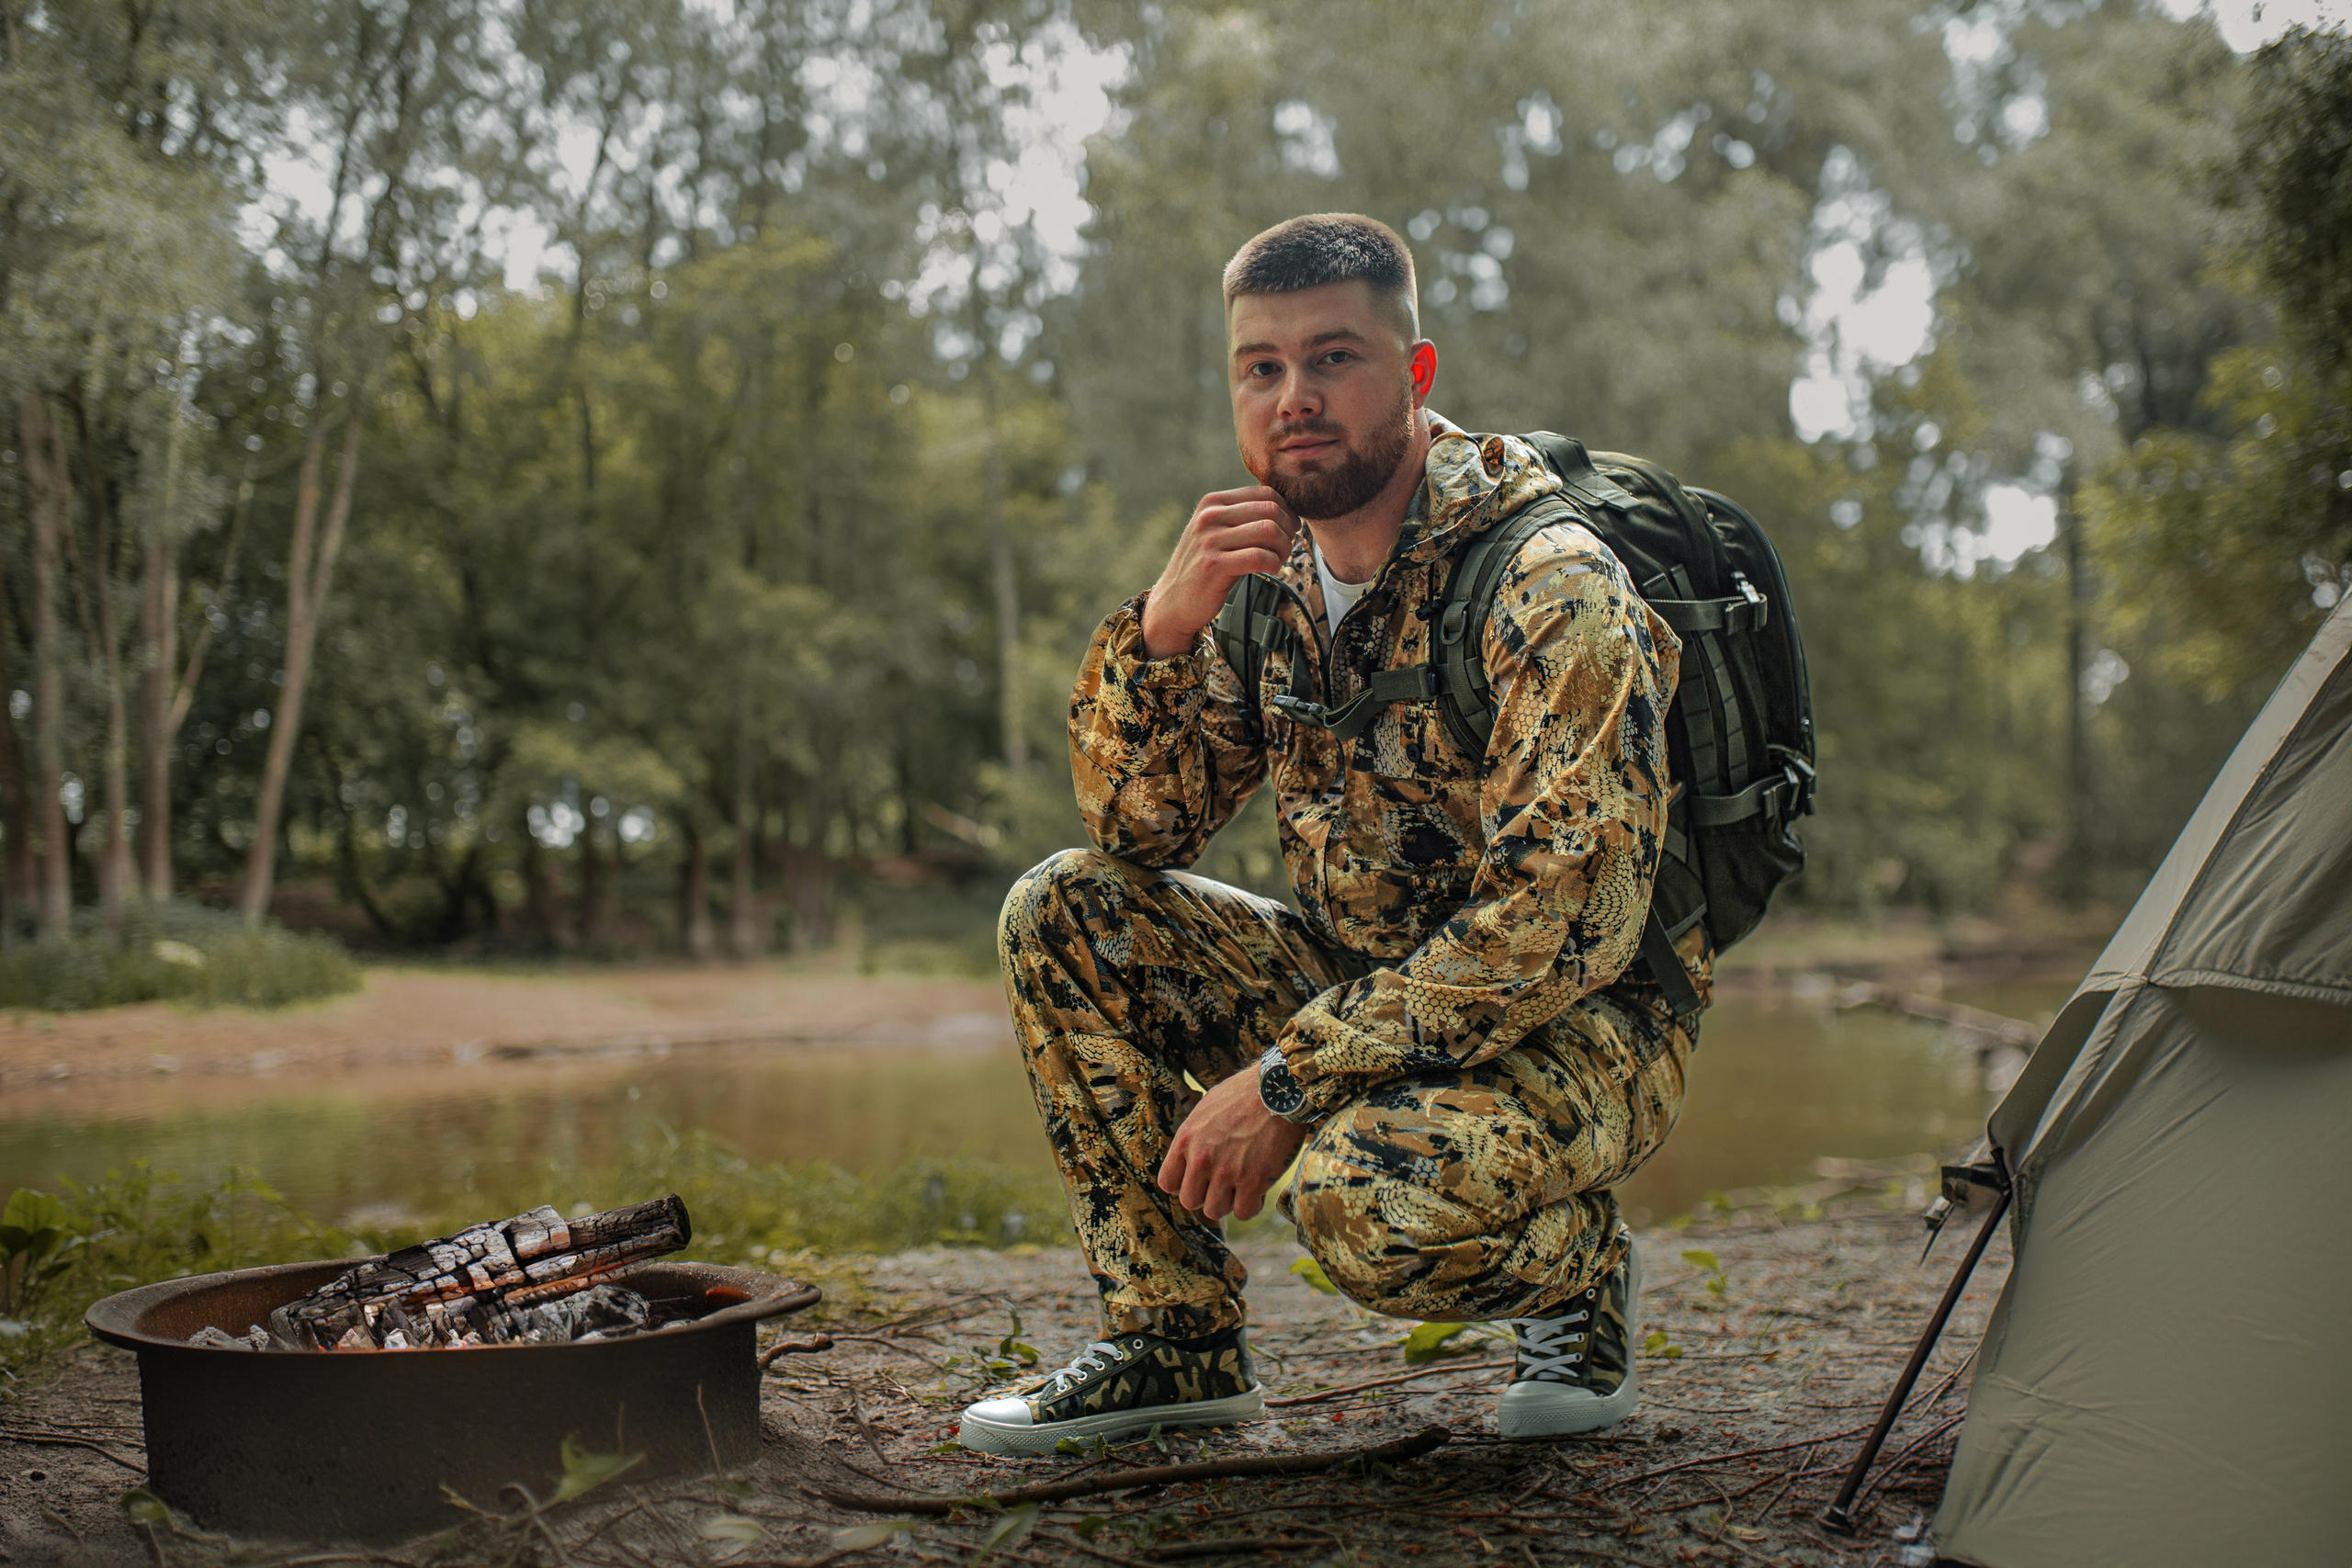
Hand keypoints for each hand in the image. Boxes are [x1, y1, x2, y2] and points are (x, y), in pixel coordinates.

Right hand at [1140, 487, 1300, 659]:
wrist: (1172, 601)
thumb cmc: (1203, 567)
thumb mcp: (1215, 532)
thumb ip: (1241, 517)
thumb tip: (1285, 508)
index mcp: (1212, 502)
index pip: (1264, 493)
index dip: (1287, 511)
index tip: (1290, 529)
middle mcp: (1209, 517)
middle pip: (1270, 510)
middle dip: (1288, 530)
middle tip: (1285, 548)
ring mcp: (1209, 540)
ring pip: (1268, 531)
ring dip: (1283, 547)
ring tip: (1278, 560)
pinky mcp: (1214, 566)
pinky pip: (1259, 557)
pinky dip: (1274, 564)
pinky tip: (1271, 570)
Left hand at [1158, 1067, 1307, 1221]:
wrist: (1279, 1089)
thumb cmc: (1245, 1093)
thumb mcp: (1207, 1108)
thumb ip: (1195, 1135)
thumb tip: (1190, 1154)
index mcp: (1186, 1139)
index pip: (1168, 1183)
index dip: (1184, 1184)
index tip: (1199, 1178)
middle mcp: (1201, 1158)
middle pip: (1190, 1201)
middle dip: (1206, 1195)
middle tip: (1223, 1182)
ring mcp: (1226, 1172)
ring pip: (1215, 1211)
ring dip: (1229, 1201)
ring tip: (1241, 1184)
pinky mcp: (1253, 1181)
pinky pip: (1243, 1212)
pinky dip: (1251, 1204)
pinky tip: (1258, 1189)